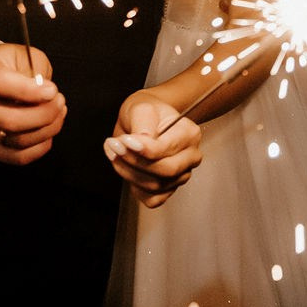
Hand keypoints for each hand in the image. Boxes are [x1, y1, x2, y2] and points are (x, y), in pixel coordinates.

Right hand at [0, 44, 66, 163]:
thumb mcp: (28, 56)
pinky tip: (48, 134)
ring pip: (15, 140)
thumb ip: (36, 73)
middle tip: (60, 102)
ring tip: (58, 114)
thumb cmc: (15, 65)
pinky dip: (38, 148)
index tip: (52, 90)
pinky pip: (16, 157)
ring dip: (45, 130)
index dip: (28, 90)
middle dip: (43, 114)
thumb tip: (46, 97)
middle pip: (8, 119)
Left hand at [104, 94, 202, 208]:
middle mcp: (191, 156)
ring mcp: (182, 174)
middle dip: (134, 162)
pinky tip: (128, 170)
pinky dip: (136, 188)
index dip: (142, 149)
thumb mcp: (142, 107)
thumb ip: (143, 122)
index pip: (166, 149)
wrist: (146, 120)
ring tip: (115, 153)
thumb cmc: (147, 113)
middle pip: (164, 171)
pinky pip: (153, 199)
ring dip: (129, 173)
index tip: (122, 141)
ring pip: (156, 186)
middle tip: (114, 147)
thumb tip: (143, 140)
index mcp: (189, 133)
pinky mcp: (170, 188)